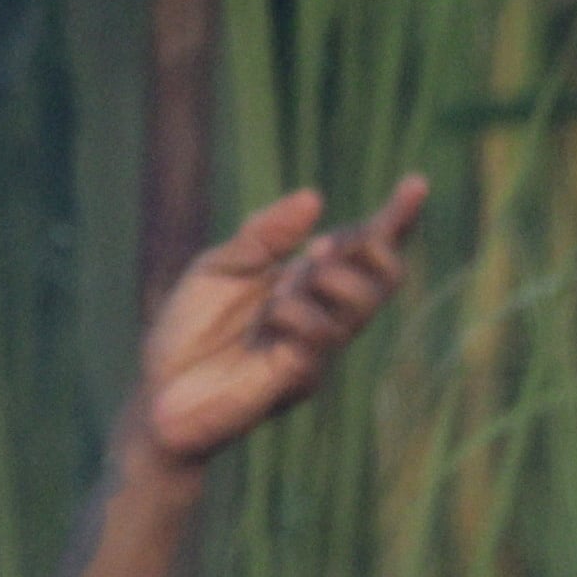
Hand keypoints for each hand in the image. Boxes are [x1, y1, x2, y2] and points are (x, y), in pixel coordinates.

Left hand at [131, 177, 429, 464]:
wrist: (159, 392)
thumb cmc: (188, 330)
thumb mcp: (220, 266)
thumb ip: (265, 234)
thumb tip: (314, 197)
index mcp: (303, 281)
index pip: (361, 249)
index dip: (393, 219)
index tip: (417, 184)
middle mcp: (320, 314)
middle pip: (382, 278)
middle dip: (370, 251)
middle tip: (321, 252)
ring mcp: (316, 349)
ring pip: (361, 304)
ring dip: (322, 283)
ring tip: (278, 296)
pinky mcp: (301, 378)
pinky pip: (323, 336)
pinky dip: (298, 314)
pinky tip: (270, 320)